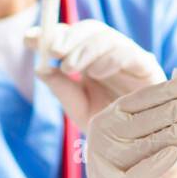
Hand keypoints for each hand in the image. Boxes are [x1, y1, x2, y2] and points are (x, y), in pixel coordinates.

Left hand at [25, 19, 166, 129]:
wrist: (138, 148)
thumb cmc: (109, 126)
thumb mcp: (78, 107)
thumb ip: (61, 88)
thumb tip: (41, 68)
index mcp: (91, 59)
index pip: (70, 36)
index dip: (50, 34)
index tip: (29, 39)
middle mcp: (110, 53)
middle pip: (90, 29)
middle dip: (68, 36)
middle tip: (52, 50)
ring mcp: (129, 57)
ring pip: (106, 37)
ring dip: (84, 48)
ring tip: (70, 67)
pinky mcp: (146, 66)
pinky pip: (128, 53)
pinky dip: (109, 58)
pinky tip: (96, 72)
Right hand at [61, 73, 176, 177]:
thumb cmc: (135, 171)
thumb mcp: (141, 140)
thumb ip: (159, 118)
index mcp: (109, 116)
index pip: (148, 96)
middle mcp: (104, 135)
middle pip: (153, 116)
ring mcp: (107, 161)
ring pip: (152, 141)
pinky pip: (139, 174)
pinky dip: (157, 163)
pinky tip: (175, 153)